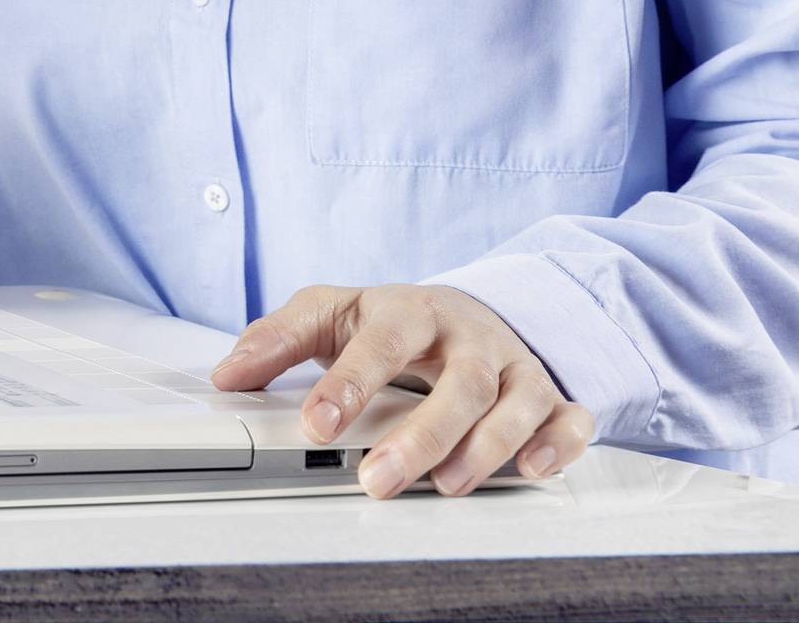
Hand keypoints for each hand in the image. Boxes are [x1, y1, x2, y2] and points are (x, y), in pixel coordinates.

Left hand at [209, 283, 596, 497]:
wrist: (467, 312)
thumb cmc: (395, 322)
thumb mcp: (333, 314)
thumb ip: (280, 338)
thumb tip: (229, 373)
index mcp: (409, 311)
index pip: (380, 341)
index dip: (349, 381)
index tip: (318, 422)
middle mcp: (468, 336)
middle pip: (458, 382)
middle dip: (420, 434)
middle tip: (377, 479)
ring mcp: (514, 365)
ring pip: (513, 402)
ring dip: (483, 449)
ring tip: (445, 486)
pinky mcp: (550, 395)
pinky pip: (569, 418)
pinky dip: (557, 445)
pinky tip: (531, 469)